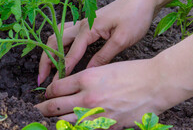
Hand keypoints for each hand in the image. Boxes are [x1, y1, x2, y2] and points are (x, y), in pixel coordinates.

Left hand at [35, 58, 176, 128]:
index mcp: (86, 78)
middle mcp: (87, 97)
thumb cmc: (131, 72)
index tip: (45, 94)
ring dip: (56, 121)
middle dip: (43, 109)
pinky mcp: (108, 126)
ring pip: (65, 122)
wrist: (155, 83)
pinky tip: (73, 126)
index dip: (46, 93)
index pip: (55, 88)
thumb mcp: (103, 69)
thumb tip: (70, 89)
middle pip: (54, 106)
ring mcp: (97, 114)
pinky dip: (76, 128)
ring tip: (50, 120)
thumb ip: (84, 80)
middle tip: (37, 110)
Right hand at [38, 0, 155, 84]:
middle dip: (46, 60)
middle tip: (42, 77)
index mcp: (88, 28)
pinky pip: (67, 33)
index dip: (61, 69)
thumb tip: (88, 72)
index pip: (70, 53)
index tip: (54, 84)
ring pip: (58, 36)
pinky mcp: (88, 22)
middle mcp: (81, 24)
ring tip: (48, 67)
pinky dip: (60, 43)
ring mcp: (83, 21)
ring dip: (51, 51)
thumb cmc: (135, 17)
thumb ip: (103, 56)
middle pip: (55, 41)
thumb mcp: (122, 40)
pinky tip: (62, 51)